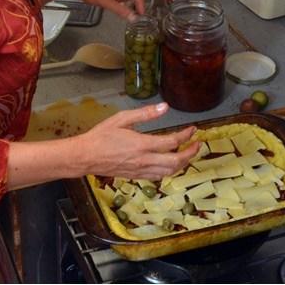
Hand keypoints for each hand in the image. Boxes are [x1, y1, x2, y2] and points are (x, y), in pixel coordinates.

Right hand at [78, 102, 199, 179]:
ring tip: (189, 153)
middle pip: (176, 161)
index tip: (192, 129)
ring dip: (183, 163)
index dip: (185, 136)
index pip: (172, 142)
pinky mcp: (137, 176)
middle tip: (198, 144)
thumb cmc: (102, 135)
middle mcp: (144, 160)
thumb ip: (145, 114)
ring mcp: (141, 170)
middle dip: (191, 153)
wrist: (86, 156)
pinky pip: (159, 176)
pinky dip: (170, 170)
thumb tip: (164, 107)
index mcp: (142, 144)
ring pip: (169, 171)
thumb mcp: (122, 118)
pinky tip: (171, 163)